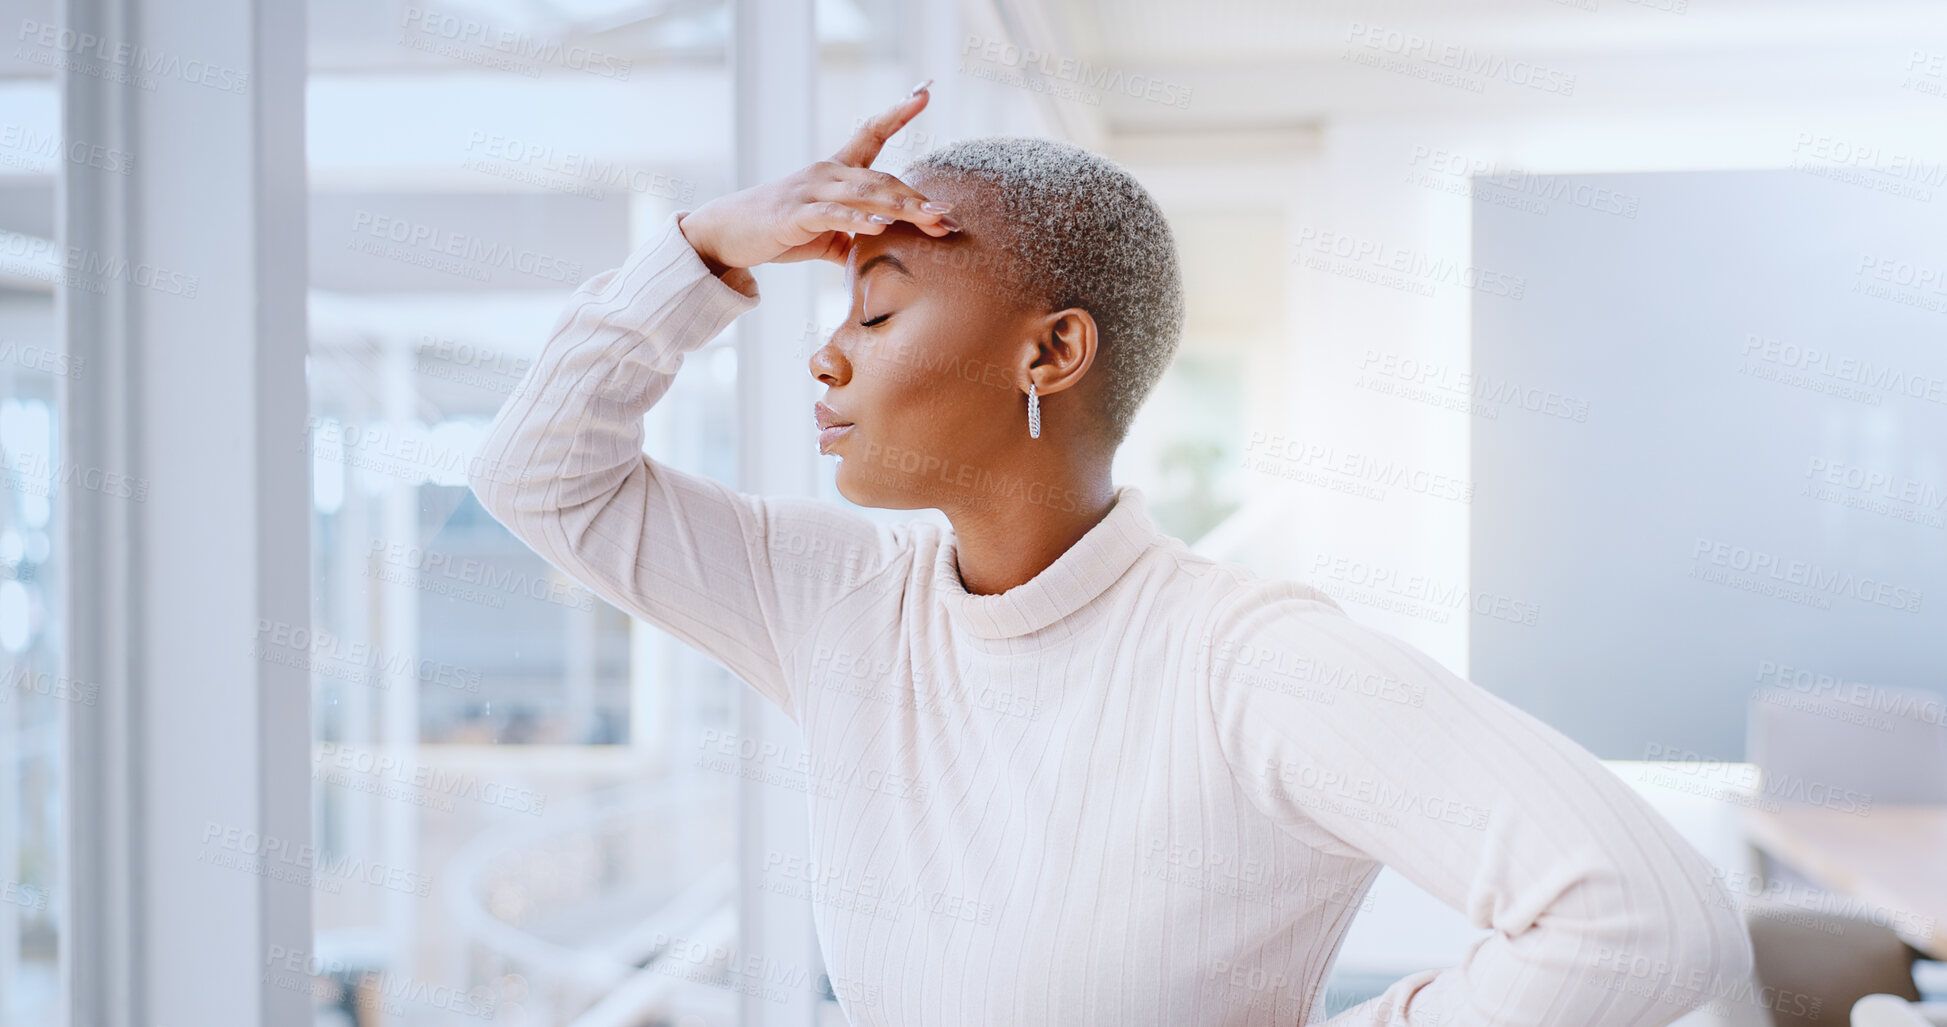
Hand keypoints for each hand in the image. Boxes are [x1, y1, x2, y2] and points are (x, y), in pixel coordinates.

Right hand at [677, 83, 958, 273]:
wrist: (728, 234)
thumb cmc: (780, 231)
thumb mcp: (825, 235)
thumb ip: (856, 237)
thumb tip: (888, 252)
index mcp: (835, 171)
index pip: (870, 134)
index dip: (896, 113)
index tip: (924, 93)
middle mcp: (826, 173)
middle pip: (881, 179)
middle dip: (917, 198)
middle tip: (948, 214)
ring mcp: (810, 191)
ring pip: (864, 194)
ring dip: (900, 208)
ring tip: (930, 218)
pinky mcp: (796, 214)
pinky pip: (833, 214)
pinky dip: (858, 220)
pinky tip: (881, 227)